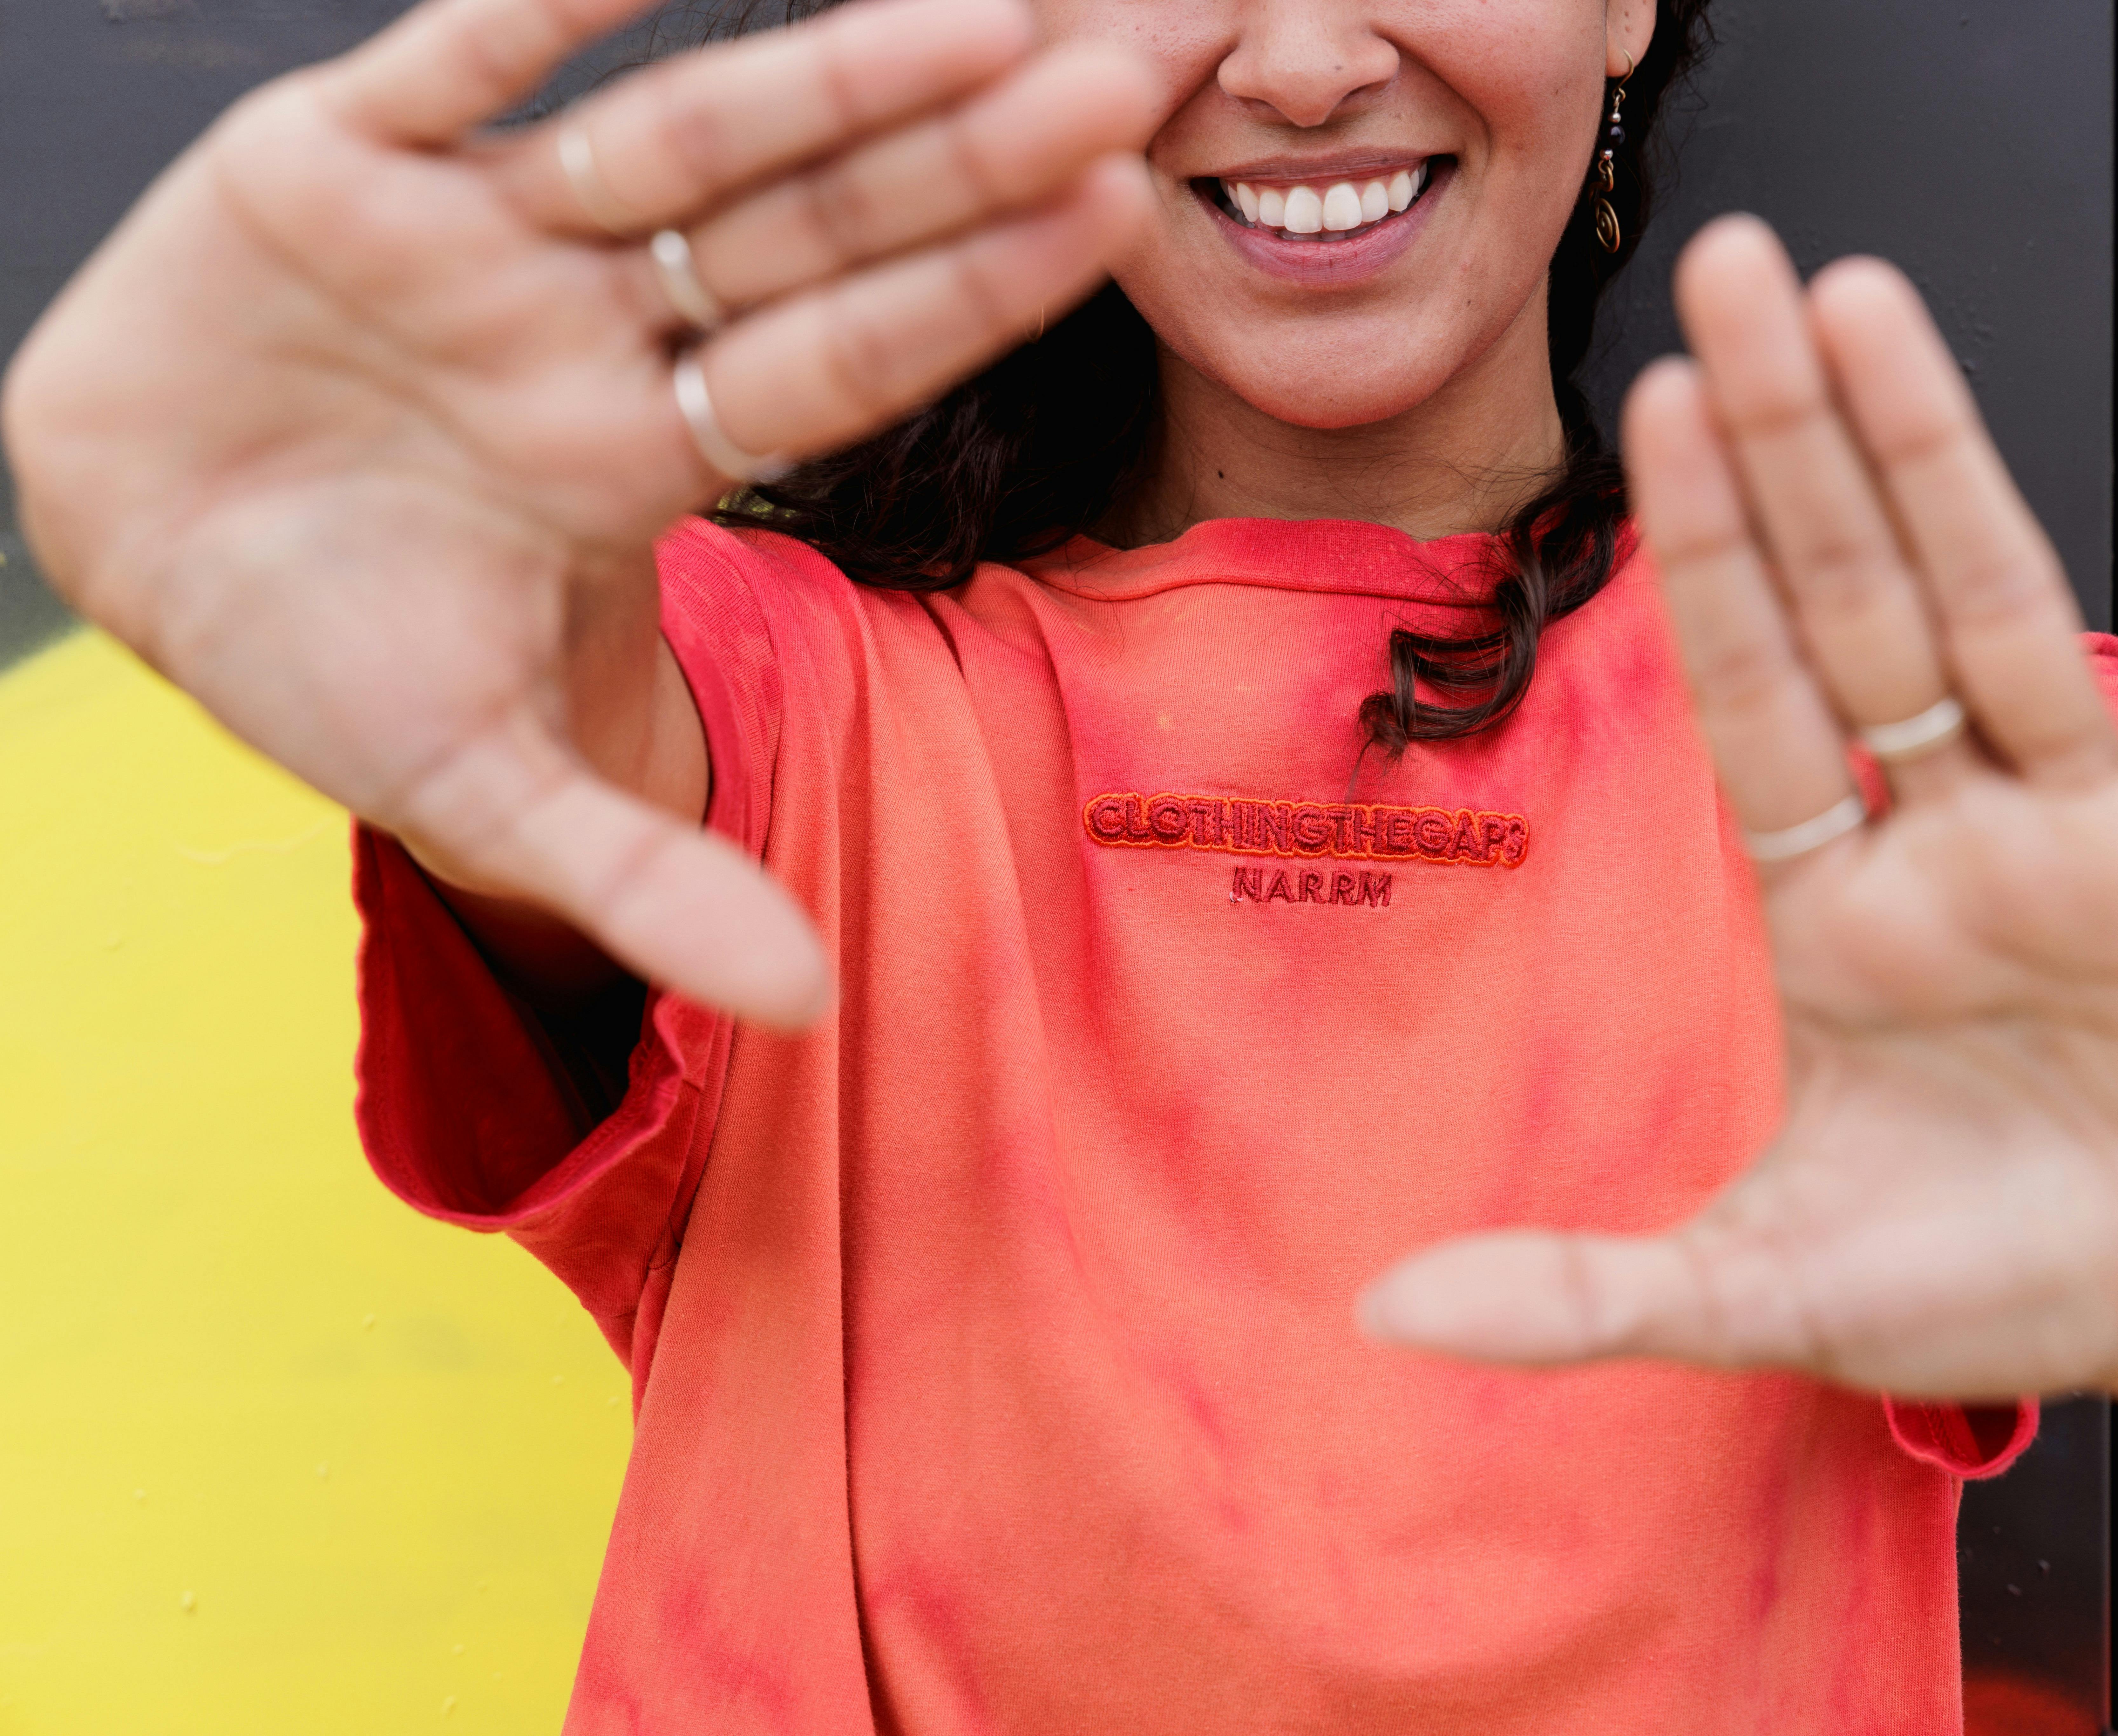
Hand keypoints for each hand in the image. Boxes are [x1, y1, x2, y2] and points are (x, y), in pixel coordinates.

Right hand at [1, 0, 1160, 1027]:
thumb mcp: (487, 788)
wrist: (146, 564)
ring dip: (818, 73)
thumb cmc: (330, 668)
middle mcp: (593, 326)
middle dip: (952, 159)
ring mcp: (479, 236)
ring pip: (678, 136)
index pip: (849, 356)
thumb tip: (809, 1011)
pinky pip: (455, 60)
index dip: (974, 292)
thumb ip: (649, 883)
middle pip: (812, 230)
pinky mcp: (339, 164)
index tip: (1109, 217)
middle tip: (1113, 79)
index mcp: (639, 452)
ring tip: (976, 15)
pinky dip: (541, 2)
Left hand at [1358, 217, 2117, 1401]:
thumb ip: (1582, 1293)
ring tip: (1864, 302)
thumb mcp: (1766, 1295)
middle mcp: (1963, 840)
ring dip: (1941, 455)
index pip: (1756, 689)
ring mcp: (2108, 837)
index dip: (1702, 554)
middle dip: (1793, 446)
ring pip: (2008, 608)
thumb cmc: (1980, 1294)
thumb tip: (1381, 1317)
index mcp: (1845, 910)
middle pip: (1858, 606)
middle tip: (1731, 277)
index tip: (1645, 411)